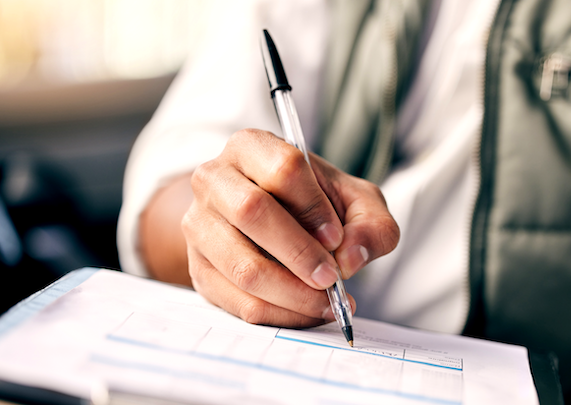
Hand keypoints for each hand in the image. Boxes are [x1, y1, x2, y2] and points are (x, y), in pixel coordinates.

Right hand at [181, 128, 398, 326]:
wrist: (266, 219)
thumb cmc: (315, 204)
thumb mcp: (355, 202)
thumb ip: (371, 225)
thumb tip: (350, 260)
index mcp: (251, 147)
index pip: (283, 168)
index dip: (314, 207)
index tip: (336, 237)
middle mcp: (214, 180)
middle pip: (252, 211)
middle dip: (300, 253)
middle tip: (332, 278)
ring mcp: (199, 226)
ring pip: (243, 266)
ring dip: (293, 293)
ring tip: (328, 301)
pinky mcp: (198, 269)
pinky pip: (237, 302)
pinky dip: (280, 315)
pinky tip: (308, 312)